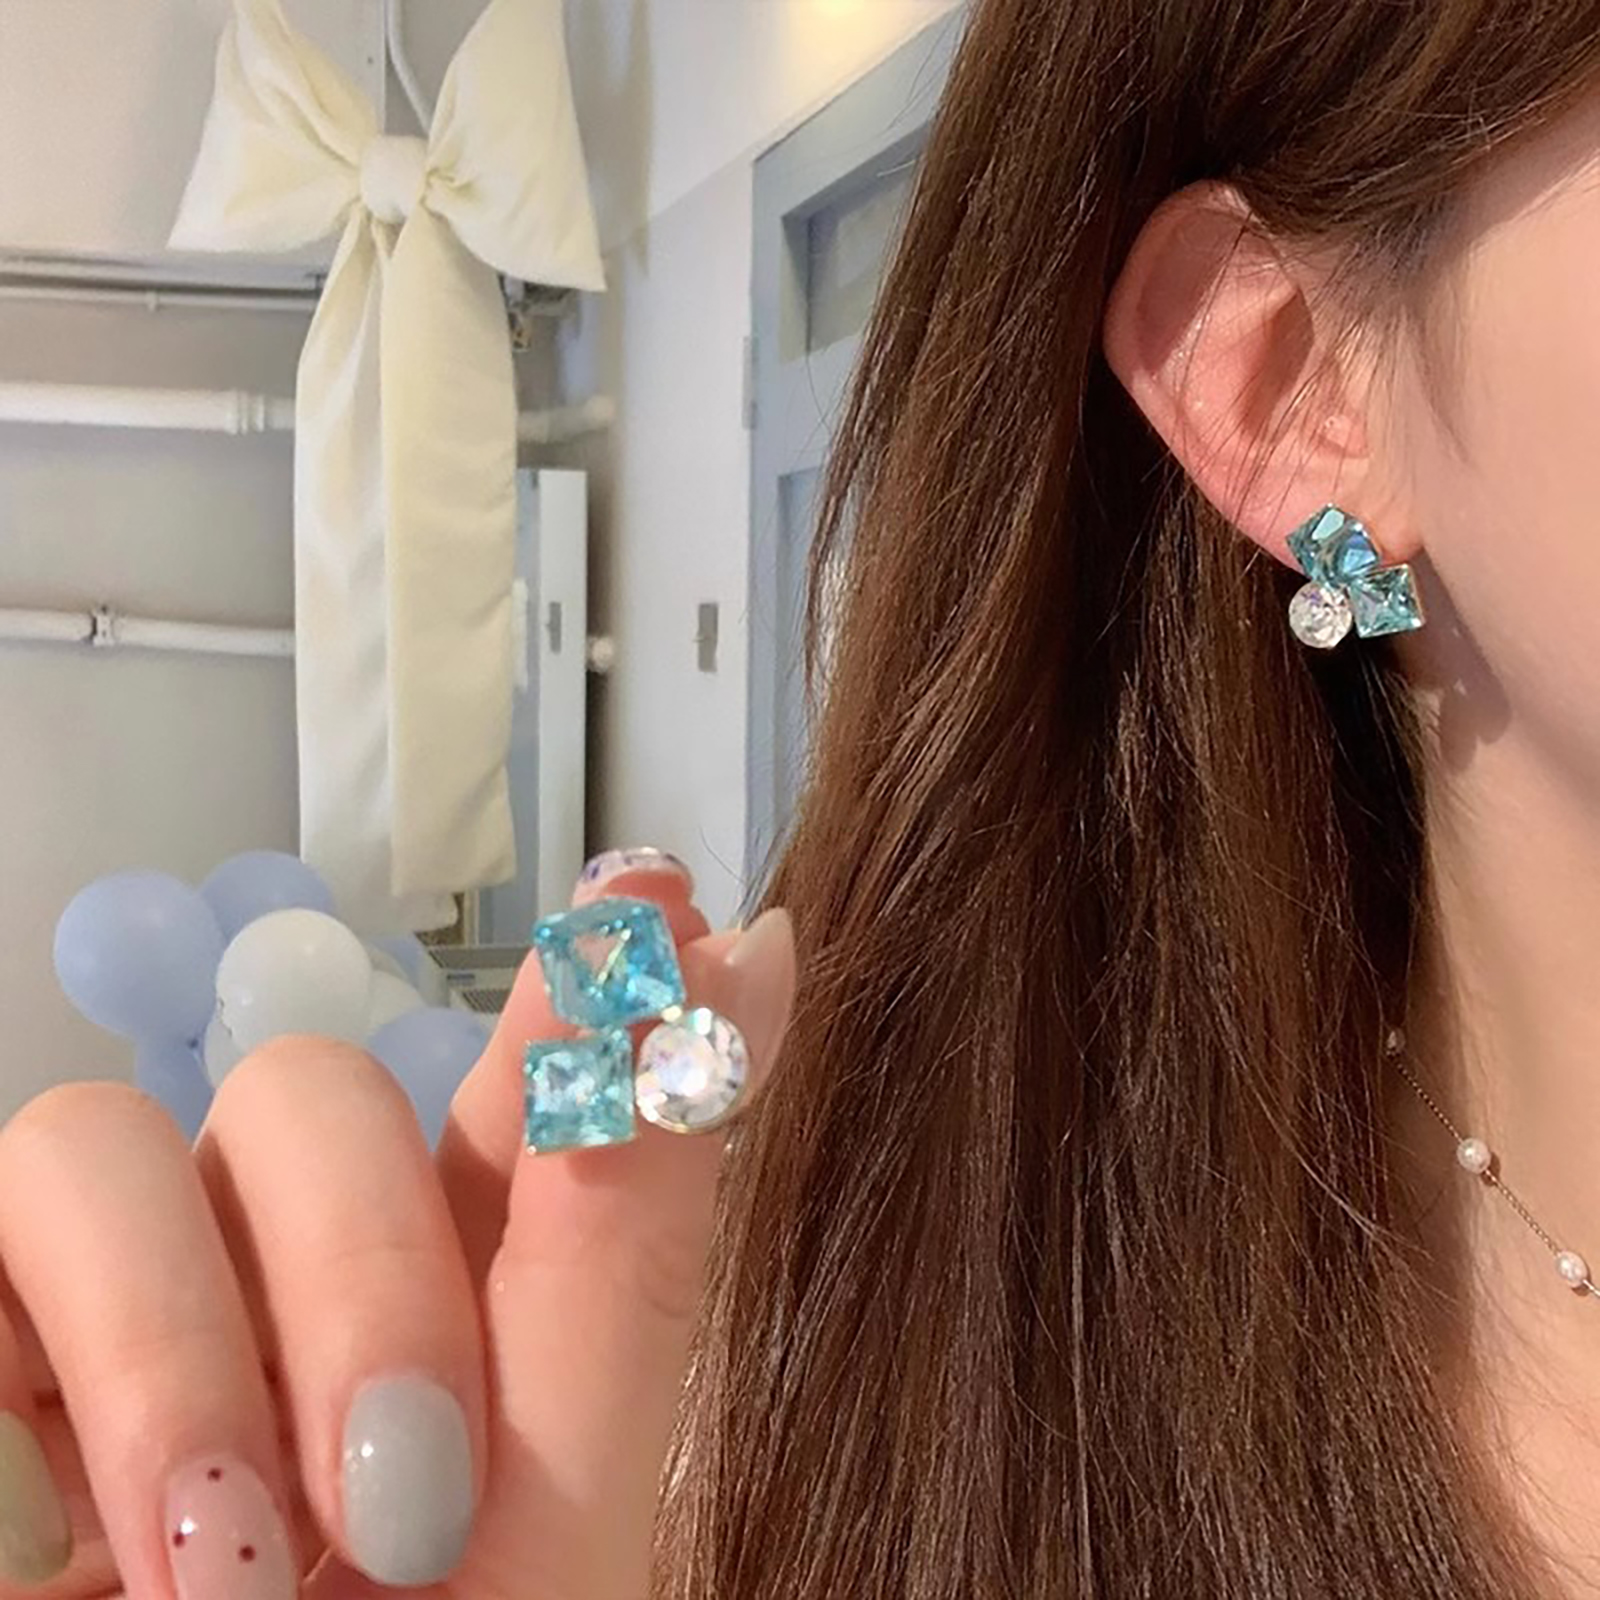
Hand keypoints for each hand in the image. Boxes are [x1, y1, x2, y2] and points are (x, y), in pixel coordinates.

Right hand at [0, 857, 795, 1599]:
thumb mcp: (569, 1500)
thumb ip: (645, 1219)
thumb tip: (754, 941)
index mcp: (465, 1291)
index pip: (508, 1081)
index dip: (575, 986)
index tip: (669, 905)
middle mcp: (291, 1271)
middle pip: (312, 1092)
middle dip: (364, 1277)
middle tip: (410, 1505)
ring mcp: (124, 1304)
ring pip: (111, 1138)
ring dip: (190, 1356)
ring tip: (237, 1570)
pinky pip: (12, 1203)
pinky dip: (84, 1366)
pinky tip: (131, 1540)